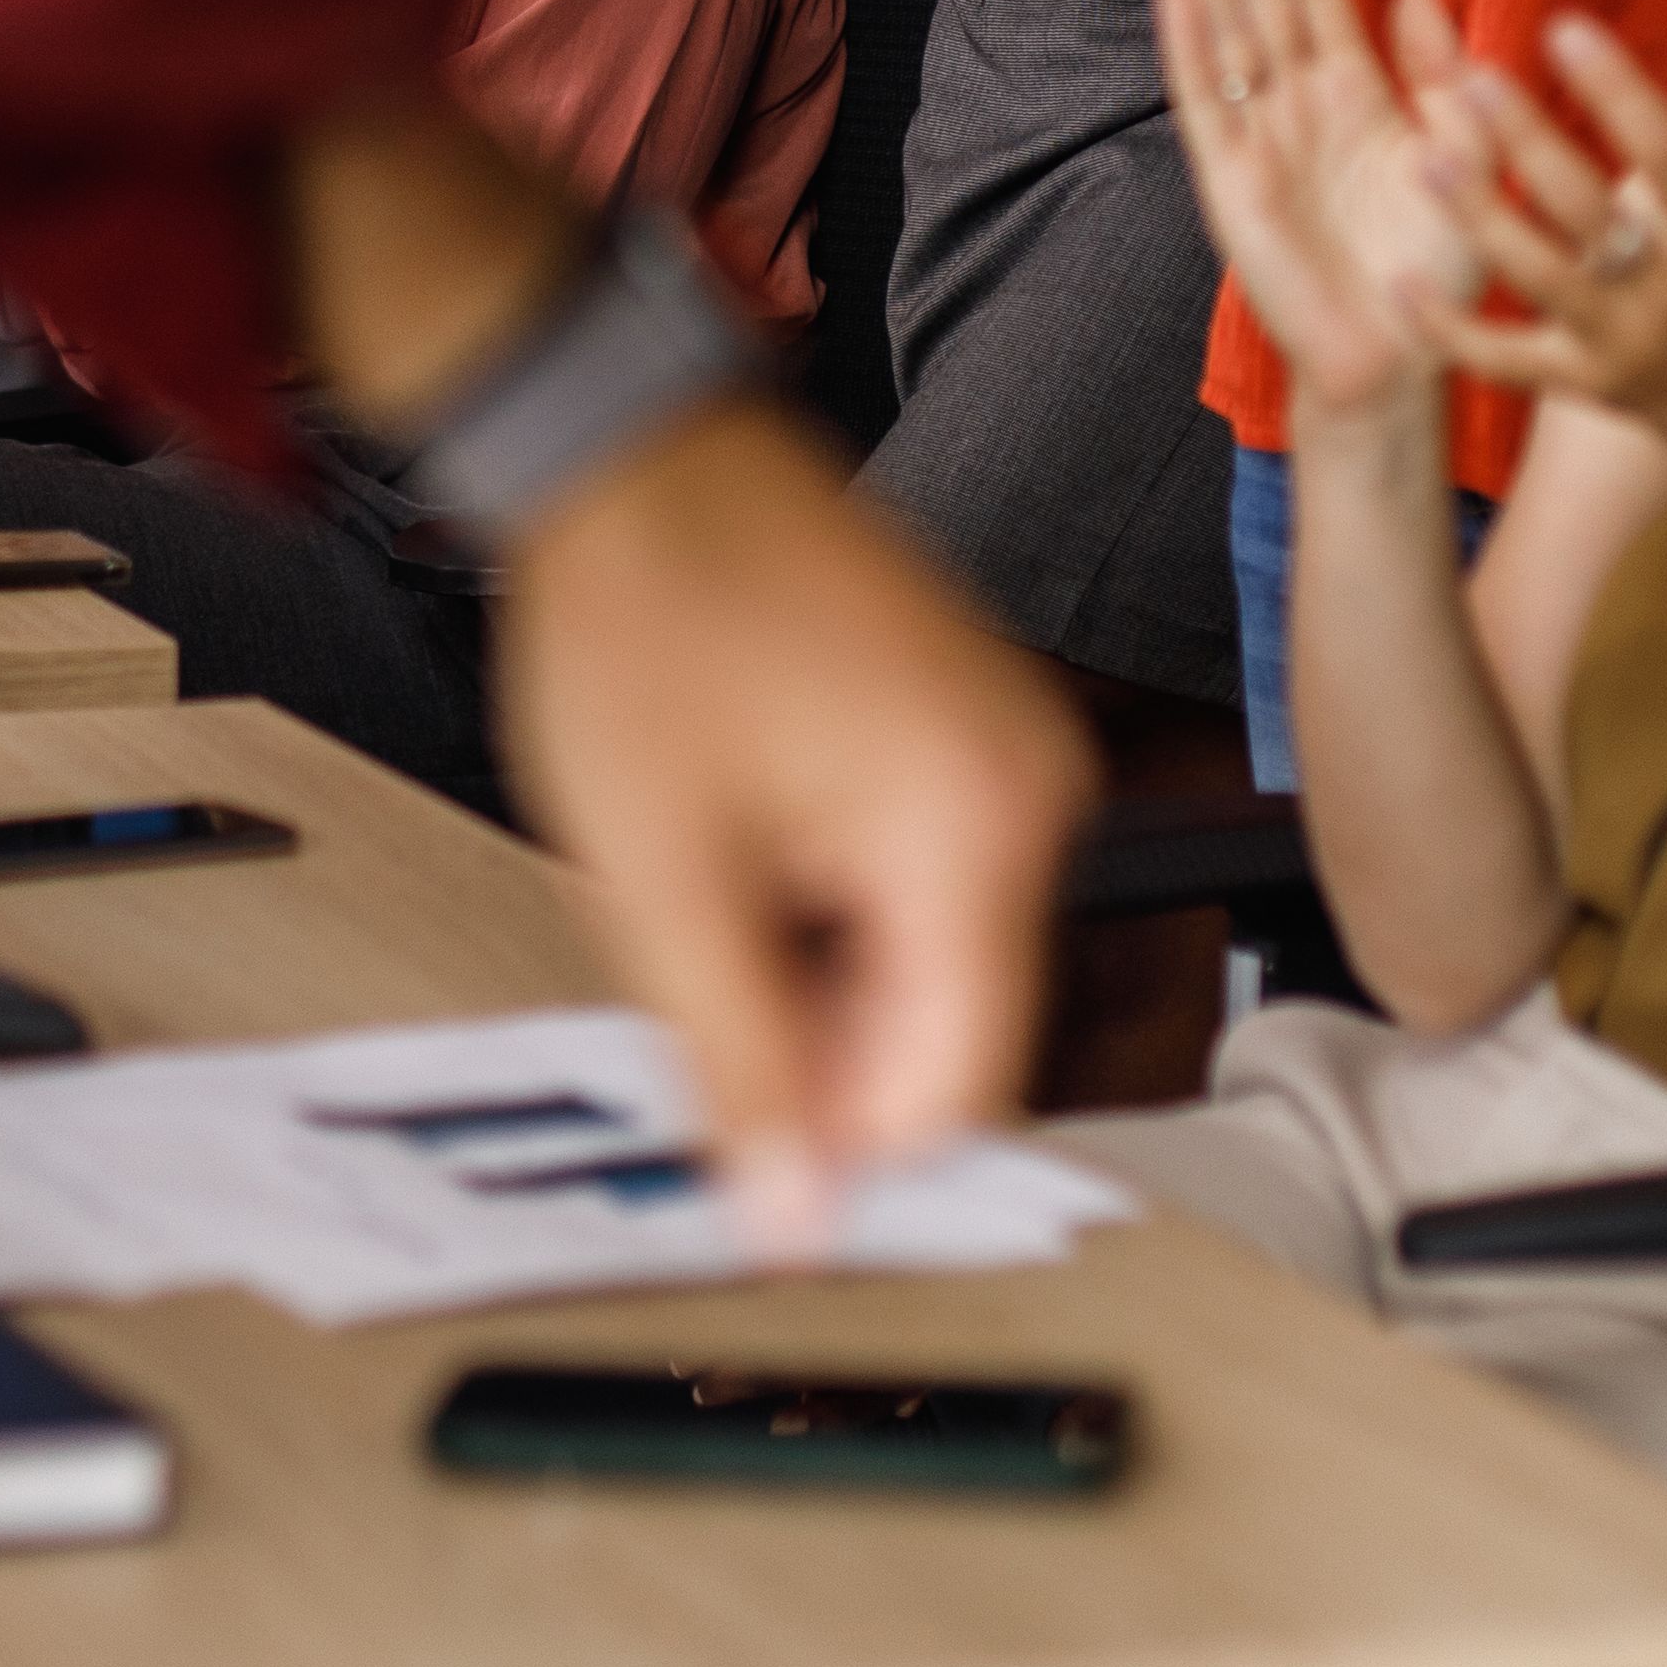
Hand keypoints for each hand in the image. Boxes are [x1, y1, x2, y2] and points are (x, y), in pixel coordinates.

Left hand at [501, 397, 1090, 1250]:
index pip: (960, 1092)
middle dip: (818, 1045)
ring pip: (930, 960)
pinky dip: (830, 901)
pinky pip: (925, 880)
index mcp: (979, 831)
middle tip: (688, 974)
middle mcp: (1034, 792)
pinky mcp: (974, 730)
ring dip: (814, 972)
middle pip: (951, 1028)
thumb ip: (741, 1066)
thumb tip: (793, 1219)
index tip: (742, 1157)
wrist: (632, 446)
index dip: (843, 1153)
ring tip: (704, 879)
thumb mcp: (662, 879)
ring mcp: (1011, 752)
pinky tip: (738, 839)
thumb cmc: (642, 613)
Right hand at [1145, 0, 1469, 430]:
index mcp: (1354, 92)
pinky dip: (1189, 51)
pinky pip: (1207, 106)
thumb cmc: (1436, 266)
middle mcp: (1298, 105)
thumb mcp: (1465, 155)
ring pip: (1229, 33)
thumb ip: (1444, 76)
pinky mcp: (1232, 184)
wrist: (1399, 360)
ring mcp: (1259, 141)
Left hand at [1413, 11, 1666, 444]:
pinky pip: (1503, 359)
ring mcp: (1619, 339)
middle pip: (1589, 211)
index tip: (1563, 27)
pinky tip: (1400, 280)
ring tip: (1425, 159)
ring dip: (1480, 219)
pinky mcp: (1579, 381)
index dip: (1615, 90)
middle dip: (1530, 145)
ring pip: (1537, 278)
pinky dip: (1450, 328)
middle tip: (1474, 80)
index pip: (1666, 153)